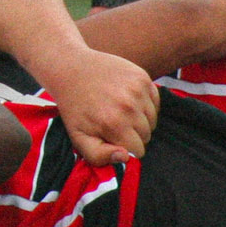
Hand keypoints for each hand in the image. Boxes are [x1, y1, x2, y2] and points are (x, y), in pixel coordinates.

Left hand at [43, 47, 158, 165]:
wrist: (70, 69)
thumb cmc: (74, 108)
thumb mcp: (78, 137)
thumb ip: (99, 156)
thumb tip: (126, 157)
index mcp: (114, 124)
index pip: (138, 151)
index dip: (126, 148)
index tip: (112, 138)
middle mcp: (129, 106)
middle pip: (146, 135)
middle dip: (132, 134)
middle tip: (113, 122)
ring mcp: (137, 89)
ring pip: (152, 119)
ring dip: (140, 119)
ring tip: (118, 110)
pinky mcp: (142, 76)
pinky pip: (155, 101)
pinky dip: (145, 104)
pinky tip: (127, 99)